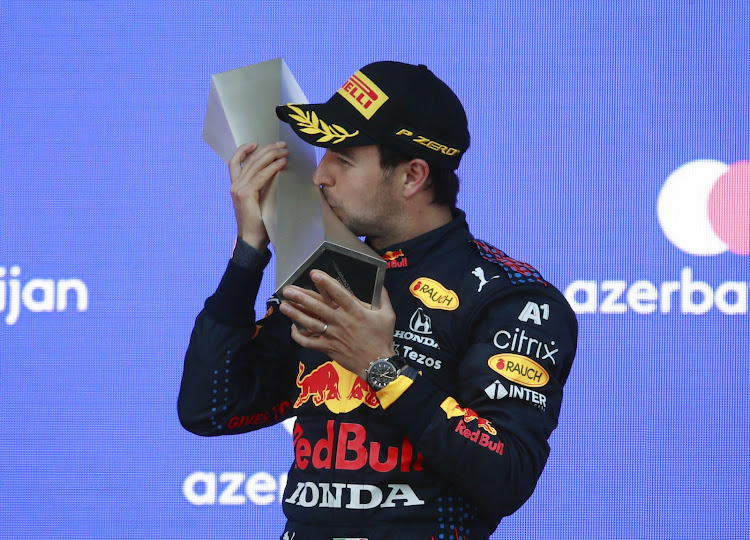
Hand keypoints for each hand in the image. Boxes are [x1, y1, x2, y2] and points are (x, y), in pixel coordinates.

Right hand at [228, 141, 288, 249]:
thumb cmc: (259, 223)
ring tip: (285, 151)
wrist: (252, 240)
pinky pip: (261, 176)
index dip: (244, 150)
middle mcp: (234, 186)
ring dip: (272, 155)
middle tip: (281, 144)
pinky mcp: (245, 194)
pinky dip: (273, 167)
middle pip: (249, 160)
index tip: (256, 143)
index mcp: (235, 186)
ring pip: (255, 164)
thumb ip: (261, 188)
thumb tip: (275, 174)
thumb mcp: (258, 201)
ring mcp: (238, 189)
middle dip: (266, 149)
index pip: (235, 162)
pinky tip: (282, 163)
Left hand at [279, 270, 395, 379]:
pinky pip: (309, 342)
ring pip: (310, 323)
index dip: (325, 282)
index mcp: (355, 311)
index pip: (338, 293)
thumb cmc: (383, 338)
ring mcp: (332, 335)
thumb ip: (383, 298)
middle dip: (301, 297)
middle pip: (317, 307)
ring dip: (295, 314)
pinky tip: (292, 328)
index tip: (314, 273)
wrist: (377, 364)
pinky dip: (299, 336)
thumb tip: (381, 283)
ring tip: (283, 306)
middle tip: (287, 290)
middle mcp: (341, 321)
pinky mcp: (327, 348)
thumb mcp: (388, 315)